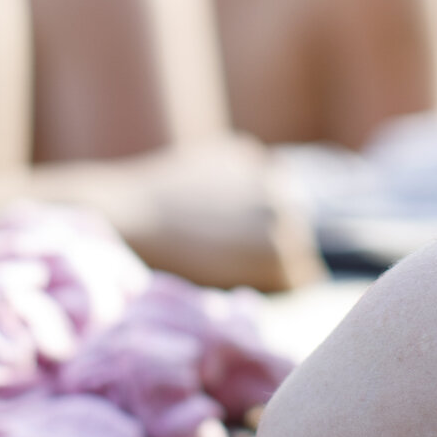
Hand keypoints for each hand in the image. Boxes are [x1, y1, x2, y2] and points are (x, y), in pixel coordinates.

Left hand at [113, 136, 323, 292]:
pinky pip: (256, 170)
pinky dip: (241, 179)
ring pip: (280, 197)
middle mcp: (282, 212)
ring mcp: (265, 177)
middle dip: (274, 239)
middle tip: (232, 246)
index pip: (305, 272)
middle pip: (297, 233)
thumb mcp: (228, 286)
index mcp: (280, 256)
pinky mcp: (243, 150)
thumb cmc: (174, 267)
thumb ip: (267, 275)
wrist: (130, 218)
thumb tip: (302, 268)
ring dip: (262, 205)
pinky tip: (210, 192)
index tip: (254, 276)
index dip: (280, 276)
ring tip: (221, 218)